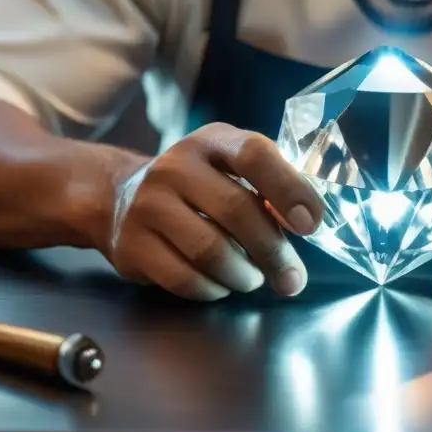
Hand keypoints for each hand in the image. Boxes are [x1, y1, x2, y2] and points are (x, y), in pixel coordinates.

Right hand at [104, 123, 323, 300]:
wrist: (121, 197)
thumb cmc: (200, 185)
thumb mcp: (231, 168)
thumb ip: (269, 187)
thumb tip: (306, 221)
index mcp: (212, 141)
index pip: (254, 155)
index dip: (288, 189)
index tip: (311, 225)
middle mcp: (175, 166)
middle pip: (236, 210)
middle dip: (273, 251)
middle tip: (292, 277)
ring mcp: (148, 205)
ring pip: (211, 251)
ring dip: (244, 275)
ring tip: (253, 278)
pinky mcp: (131, 245)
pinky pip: (184, 279)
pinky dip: (213, 290)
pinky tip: (221, 285)